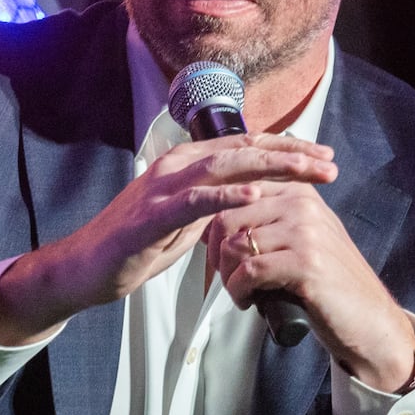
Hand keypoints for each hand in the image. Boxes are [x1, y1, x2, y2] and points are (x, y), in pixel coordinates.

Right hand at [0, 133, 336, 344]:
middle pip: (243, 148)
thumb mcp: (184, 222)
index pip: (245, 146)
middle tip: (329, 161)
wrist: (85, 267)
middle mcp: (177, 164)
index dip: (286, 148)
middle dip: (291, 154)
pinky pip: (194, 201)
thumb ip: (213, 205)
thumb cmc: (135, 245)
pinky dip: (227, 195)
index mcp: (186, 163)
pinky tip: (256, 194)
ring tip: (306, 170)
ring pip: (225, 165)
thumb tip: (246, 200)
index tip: (323, 155)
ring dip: (271, 166)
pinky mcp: (151, 214)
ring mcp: (163, 186)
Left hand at [205, 185, 414, 392]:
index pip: (236, 192)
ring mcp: (305, 231)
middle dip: (215, 252)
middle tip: (226, 276)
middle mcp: (302, 204)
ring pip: (234, 244)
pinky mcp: (306, 262)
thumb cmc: (330, 283)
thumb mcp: (303, 237)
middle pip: (227, 217)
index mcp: (299, 191)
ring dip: (227, 275)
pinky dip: (239, 290)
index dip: (216, 226)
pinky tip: (248, 301)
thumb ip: (270, 219)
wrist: (369, 320)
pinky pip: (249, 270)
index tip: (221, 252)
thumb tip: (216, 222)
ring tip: (240, 291)